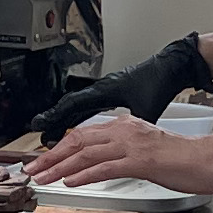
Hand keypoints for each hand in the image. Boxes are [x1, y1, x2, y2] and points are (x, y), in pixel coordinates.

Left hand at [24, 110, 212, 195]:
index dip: (58, 148)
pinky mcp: (141, 161)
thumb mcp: (146, 152)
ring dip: (60, 168)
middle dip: (51, 157)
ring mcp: (133, 145)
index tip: (42, 161)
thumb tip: (100, 164)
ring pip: (87, 154)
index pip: (83, 135)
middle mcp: (125, 131)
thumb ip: (122, 154)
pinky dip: (85, 175)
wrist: (209, 160)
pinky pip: (106, 167)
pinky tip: (71, 182)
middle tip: (31, 170)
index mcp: (125, 127)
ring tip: (43, 178)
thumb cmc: (182, 159)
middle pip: (78, 141)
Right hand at [33, 29, 211, 143]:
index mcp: (104, 92)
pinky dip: (77, 121)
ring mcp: (105, 93)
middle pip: (69, 109)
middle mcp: (101, 91)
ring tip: (52, 142)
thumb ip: (133, 124)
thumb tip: (130, 142)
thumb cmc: (158, 81)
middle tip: (42, 144)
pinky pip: (87, 110)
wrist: (170, 68)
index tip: (42, 128)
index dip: (56, 118)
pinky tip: (75, 133)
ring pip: (77, 110)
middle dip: (54, 127)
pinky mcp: (112, 96)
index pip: (73, 105)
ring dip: (64, 125)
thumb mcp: (146, 107)